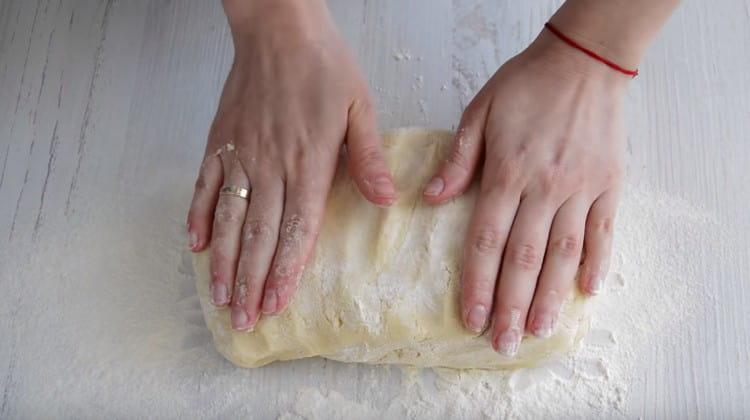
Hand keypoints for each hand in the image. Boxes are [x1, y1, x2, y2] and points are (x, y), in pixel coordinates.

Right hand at [187, 0, 395, 330]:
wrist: (279, 27)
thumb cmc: (323, 65)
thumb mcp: (360, 106)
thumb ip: (367, 157)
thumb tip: (387, 200)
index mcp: (308, 162)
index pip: (297, 229)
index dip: (285, 271)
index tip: (276, 304)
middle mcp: (270, 165)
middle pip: (258, 235)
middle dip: (251, 282)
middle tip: (244, 320)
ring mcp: (240, 154)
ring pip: (228, 218)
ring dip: (223, 262)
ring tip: (220, 298)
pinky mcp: (219, 140)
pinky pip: (203, 184)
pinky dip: (196, 216)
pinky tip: (193, 245)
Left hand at [423, 31, 626, 354]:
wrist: (584, 61)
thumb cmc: (527, 84)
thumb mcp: (479, 112)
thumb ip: (457, 160)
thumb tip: (429, 199)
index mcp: (508, 172)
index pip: (487, 239)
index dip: (477, 282)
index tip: (470, 317)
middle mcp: (545, 188)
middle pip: (524, 257)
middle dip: (511, 304)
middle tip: (503, 342)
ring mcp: (581, 189)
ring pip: (565, 253)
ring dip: (552, 296)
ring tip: (540, 330)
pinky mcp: (609, 184)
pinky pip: (604, 231)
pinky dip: (598, 262)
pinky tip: (587, 291)